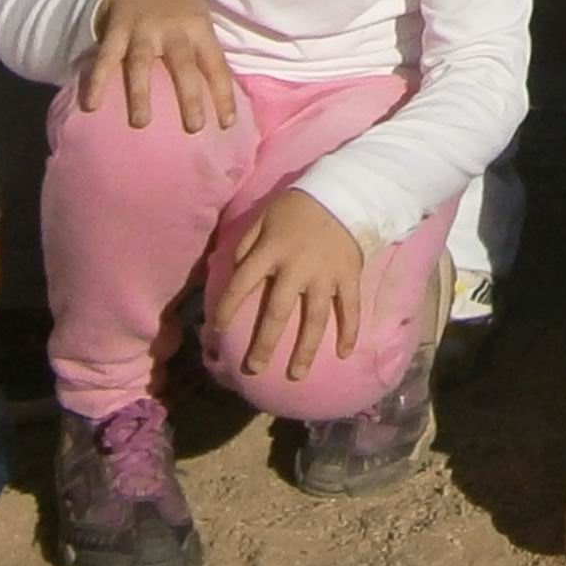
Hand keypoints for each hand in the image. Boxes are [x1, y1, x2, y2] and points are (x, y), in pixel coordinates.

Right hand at [79, 0, 240, 133]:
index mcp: (198, 29)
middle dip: (189, 96)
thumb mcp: (200, 21)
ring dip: (141, 93)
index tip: (226, 125)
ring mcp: (142, 30)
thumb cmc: (177, 11)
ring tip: (141, 122)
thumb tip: (223, 99)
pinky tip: (91, 105)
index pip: (216, 64)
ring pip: (141, 62)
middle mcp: (172, 29)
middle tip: (193, 128)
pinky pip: (105, 58)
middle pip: (183, 64)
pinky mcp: (116, 31)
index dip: (223, 94)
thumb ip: (208, 53)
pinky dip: (97, 81)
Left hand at [212, 187, 369, 382]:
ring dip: (305, 349)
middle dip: (264, 344)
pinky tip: (344, 353)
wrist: (343, 192)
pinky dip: (349, 331)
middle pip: (277, 312)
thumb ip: (247, 244)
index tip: (216, 333)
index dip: (225, 310)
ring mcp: (325, 275)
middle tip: (253, 368)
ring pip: (314, 319)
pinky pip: (349, 308)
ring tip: (296, 374)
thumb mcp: (264, 216)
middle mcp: (296, 268)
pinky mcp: (349, 276)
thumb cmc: (297, 207)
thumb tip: (235, 273)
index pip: (241, 285)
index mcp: (271, 251)